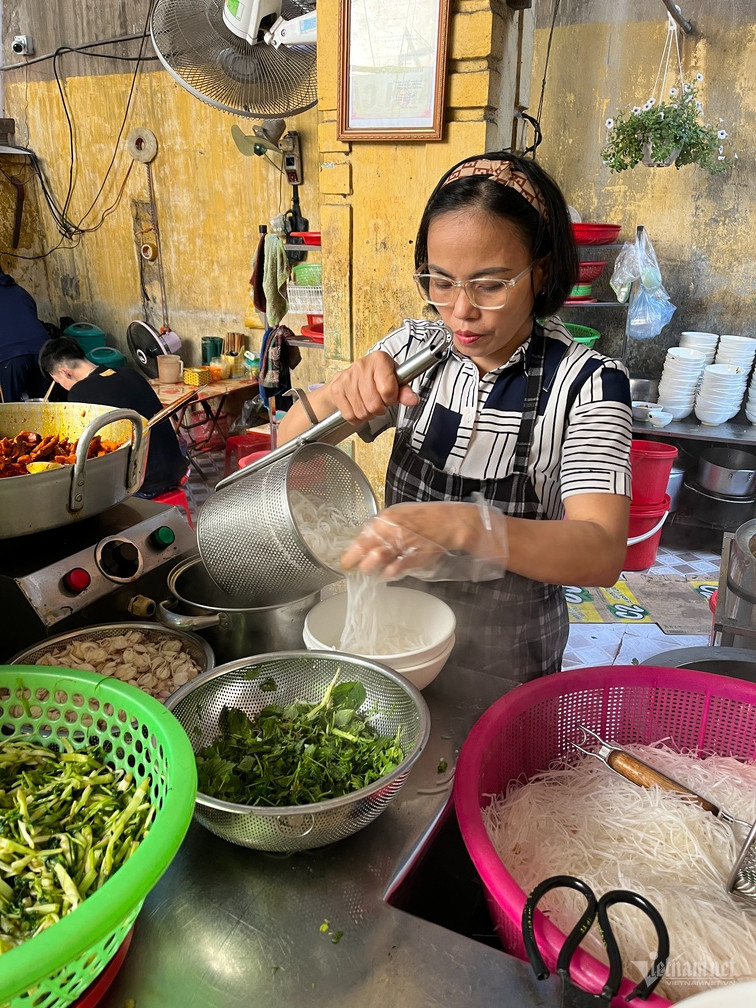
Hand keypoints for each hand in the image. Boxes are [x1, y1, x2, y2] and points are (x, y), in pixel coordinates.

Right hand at [328, 351, 418, 424]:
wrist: (349, 378)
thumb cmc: (375, 379)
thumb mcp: (393, 381)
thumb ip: (404, 392)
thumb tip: (413, 400)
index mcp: (379, 359)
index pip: (388, 390)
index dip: (391, 399)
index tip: (389, 397)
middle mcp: (362, 365)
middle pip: (374, 404)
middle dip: (379, 409)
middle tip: (378, 403)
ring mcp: (347, 377)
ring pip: (362, 411)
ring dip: (368, 414)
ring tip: (368, 404)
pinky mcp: (337, 389)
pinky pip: (349, 415)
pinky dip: (355, 417)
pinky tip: (358, 407)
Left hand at [341, 499, 508, 581]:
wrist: (450, 523)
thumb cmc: (425, 519)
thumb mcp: (400, 517)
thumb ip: (383, 530)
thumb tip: (366, 545)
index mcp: (387, 518)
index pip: (363, 537)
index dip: (352, 552)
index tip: (346, 562)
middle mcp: (392, 529)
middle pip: (367, 549)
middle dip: (360, 562)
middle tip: (359, 569)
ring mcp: (403, 542)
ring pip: (378, 559)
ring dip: (371, 568)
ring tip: (372, 572)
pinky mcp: (415, 555)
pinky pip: (396, 568)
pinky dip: (389, 573)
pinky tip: (387, 574)